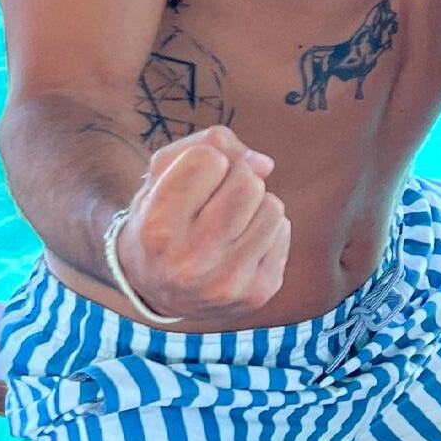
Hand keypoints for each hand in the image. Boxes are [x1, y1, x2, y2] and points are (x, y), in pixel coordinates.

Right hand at [112, 126, 290, 322]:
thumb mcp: (161, 176)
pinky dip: (267, 230)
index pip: (208, 159)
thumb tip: (264, 164)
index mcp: (157, 228)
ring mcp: (225, 283)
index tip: (194, 180)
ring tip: (229, 222)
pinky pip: (283, 232)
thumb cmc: (161, 218)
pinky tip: (241, 244)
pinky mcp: (256, 294)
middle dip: (238, 178)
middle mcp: (189, 262)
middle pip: (248, 183)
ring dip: (256, 205)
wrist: (157, 290)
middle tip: (218, 197)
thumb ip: (206, 146)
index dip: (206, 160)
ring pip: (273, 207)